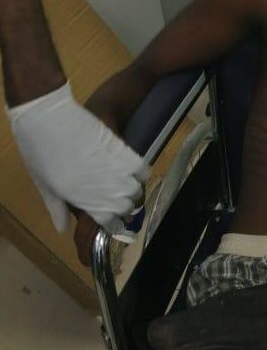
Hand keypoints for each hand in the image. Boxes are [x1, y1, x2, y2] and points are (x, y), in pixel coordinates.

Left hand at [7, 82, 148, 233]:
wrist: (48, 119)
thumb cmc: (40, 153)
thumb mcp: (45, 186)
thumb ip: (57, 209)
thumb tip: (63, 229)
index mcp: (85, 202)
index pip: (110, 223)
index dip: (112, 223)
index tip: (110, 218)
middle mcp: (106, 191)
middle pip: (127, 207)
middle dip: (123, 206)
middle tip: (115, 198)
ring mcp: (118, 172)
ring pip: (137, 190)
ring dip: (132, 190)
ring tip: (124, 183)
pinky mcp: (125, 153)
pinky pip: (143, 171)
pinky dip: (140, 174)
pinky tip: (131, 170)